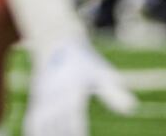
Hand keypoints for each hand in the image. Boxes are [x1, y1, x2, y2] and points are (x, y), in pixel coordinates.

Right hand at [23, 38, 137, 135]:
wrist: (54, 40)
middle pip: (59, 130)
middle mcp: (55, 97)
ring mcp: (42, 98)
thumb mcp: (100, 72)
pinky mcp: (36, 99)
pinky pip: (33, 121)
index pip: (75, 124)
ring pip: (43, 127)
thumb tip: (132, 109)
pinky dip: (36, 132)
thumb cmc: (83, 59)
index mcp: (72, 92)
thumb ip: (113, 92)